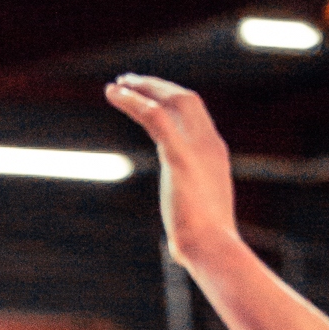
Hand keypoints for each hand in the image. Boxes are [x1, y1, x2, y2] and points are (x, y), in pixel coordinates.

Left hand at [103, 73, 237, 269]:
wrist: (213, 248)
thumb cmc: (205, 244)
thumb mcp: (200, 219)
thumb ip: (189, 213)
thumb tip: (180, 238)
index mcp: (215, 154)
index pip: (195, 115)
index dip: (172, 101)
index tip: (152, 97)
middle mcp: (208, 142)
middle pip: (185, 99)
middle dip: (157, 86)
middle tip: (129, 81)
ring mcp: (195, 146)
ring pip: (168, 101)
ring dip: (142, 88)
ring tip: (117, 84)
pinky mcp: (178, 155)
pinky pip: (153, 115)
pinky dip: (132, 100)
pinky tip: (113, 93)